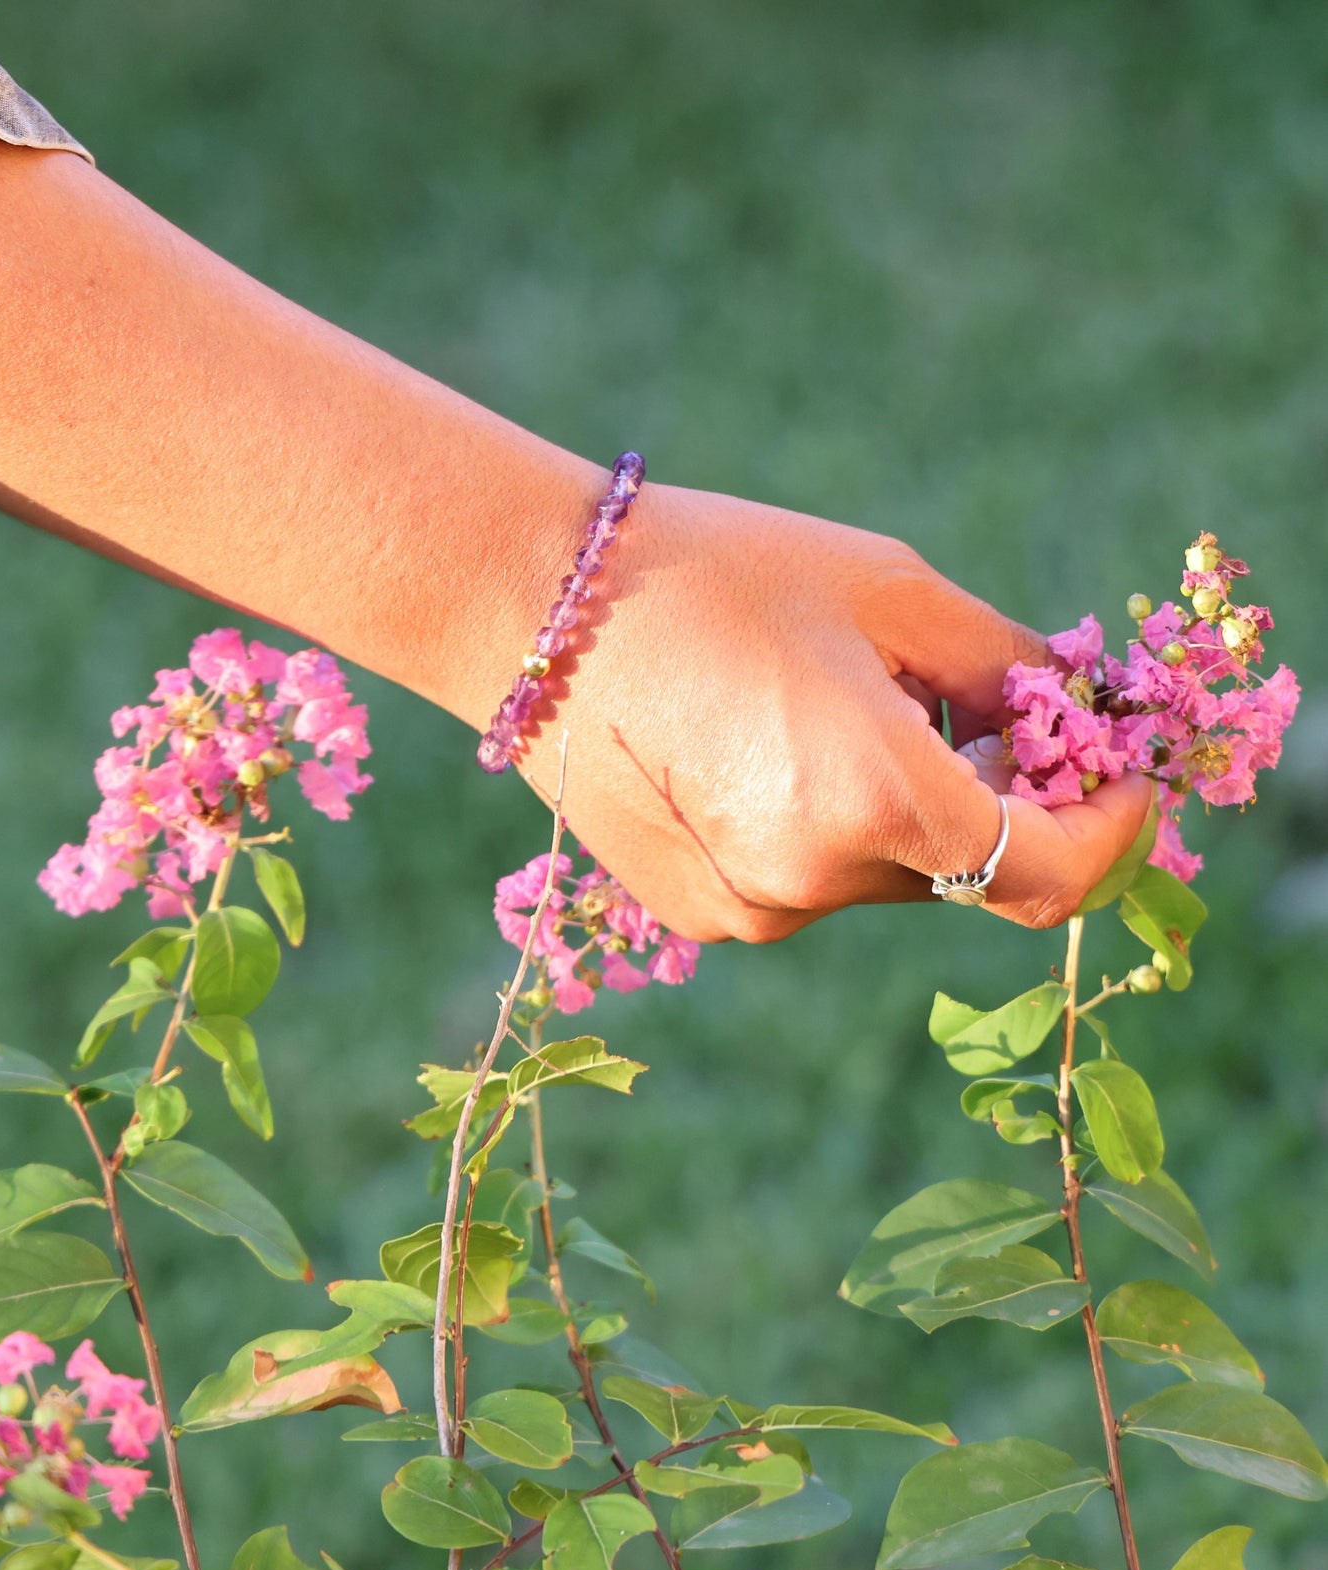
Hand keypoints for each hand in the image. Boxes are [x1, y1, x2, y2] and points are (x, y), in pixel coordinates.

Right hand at [514, 483, 1151, 941]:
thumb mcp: (888, 591)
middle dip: (1000, 798)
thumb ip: (1009, 668)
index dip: (1110, 832)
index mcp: (872, 802)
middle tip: (980, 708)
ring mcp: (749, 911)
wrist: (531, 608)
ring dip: (906, 809)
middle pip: (964, 865)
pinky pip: (809, 881)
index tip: (1121, 777)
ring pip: (884, 875)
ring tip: (844, 705)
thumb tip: (1076, 717)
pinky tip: (774, 744)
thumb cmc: (713, 572)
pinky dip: (832, 827)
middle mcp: (812, 885)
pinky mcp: (699, 915)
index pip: (1048, 872)